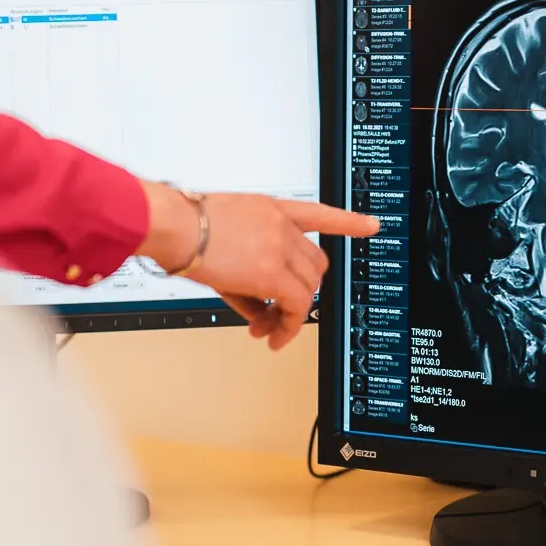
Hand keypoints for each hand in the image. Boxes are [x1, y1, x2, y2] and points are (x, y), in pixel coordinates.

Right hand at [138, 183, 378, 350]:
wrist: (173, 224)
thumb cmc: (184, 226)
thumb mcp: (223, 236)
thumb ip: (247, 267)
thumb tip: (258, 309)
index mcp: (271, 208)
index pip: (320, 213)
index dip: (349, 222)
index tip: (372, 225)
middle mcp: (282, 225)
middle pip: (315, 263)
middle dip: (303, 290)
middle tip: (281, 310)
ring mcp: (280, 247)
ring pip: (308, 287)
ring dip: (292, 312)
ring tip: (269, 328)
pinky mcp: (271, 273)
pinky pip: (295, 306)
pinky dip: (288, 325)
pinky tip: (275, 336)